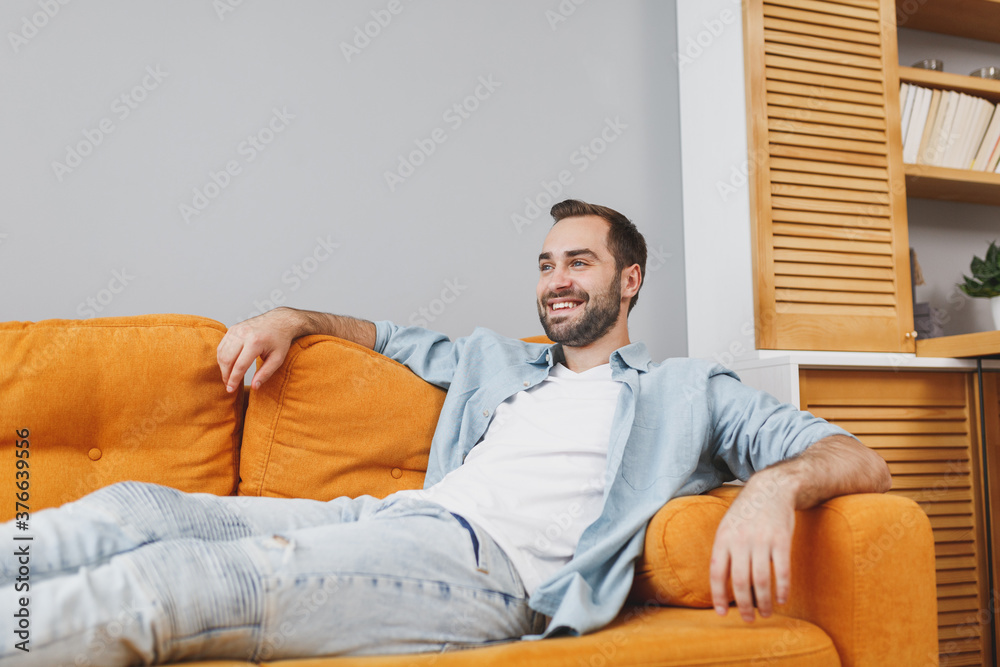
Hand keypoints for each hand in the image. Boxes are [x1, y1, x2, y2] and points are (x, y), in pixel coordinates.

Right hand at [217, 308, 301, 391]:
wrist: (280, 321)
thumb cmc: (280, 340)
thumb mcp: (278, 359)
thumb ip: (265, 373)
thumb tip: (255, 387)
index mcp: (255, 342)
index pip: (240, 366)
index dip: (234, 380)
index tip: (231, 390)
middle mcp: (243, 334)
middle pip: (227, 359)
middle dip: (226, 375)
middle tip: (228, 386)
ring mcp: (236, 330)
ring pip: (222, 353)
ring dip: (222, 367)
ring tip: (228, 378)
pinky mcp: (232, 329)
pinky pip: (222, 345)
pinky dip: (222, 357)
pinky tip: (227, 366)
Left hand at [709, 475, 795, 622]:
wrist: (771, 489)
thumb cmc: (746, 514)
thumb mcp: (727, 527)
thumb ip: (724, 552)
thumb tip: (721, 585)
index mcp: (723, 538)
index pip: (717, 573)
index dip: (717, 596)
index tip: (721, 614)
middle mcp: (740, 540)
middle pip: (740, 581)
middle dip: (743, 605)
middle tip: (748, 619)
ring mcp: (761, 540)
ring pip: (761, 580)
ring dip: (764, 602)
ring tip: (766, 614)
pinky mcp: (782, 540)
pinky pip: (782, 571)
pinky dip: (782, 589)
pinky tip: (783, 600)